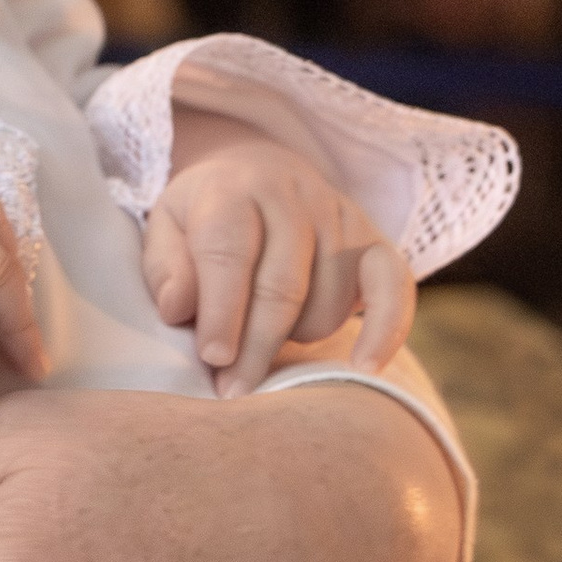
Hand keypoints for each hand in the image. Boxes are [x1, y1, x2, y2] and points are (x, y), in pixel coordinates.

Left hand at [145, 111, 413, 394]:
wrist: (257, 171)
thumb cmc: (204, 218)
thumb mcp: (166, 229)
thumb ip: (167, 268)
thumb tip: (177, 309)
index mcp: (233, 189)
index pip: (229, 253)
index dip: (221, 311)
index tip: (213, 358)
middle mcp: (292, 196)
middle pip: (282, 285)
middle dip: (256, 346)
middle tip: (233, 391)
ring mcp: (340, 216)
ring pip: (329, 300)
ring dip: (297, 339)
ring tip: (262, 348)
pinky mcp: (376, 240)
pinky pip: (394, 286)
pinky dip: (385, 329)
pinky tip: (365, 366)